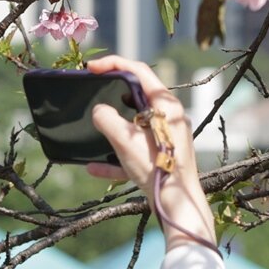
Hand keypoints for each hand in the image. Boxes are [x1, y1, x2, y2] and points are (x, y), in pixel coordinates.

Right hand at [84, 56, 215, 250]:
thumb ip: (107, 120)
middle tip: (93, 92)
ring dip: (115, 126)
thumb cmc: (156, 168)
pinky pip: (138, 149)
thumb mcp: (125, 140)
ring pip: (137, 123)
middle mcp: (171, 117)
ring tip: (96, 128)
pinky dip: (118, 155)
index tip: (91, 67)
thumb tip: (99, 112)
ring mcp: (170, 136)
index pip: (139, 71)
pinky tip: (94, 168)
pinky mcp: (165, 156)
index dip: (113, 63)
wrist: (178, 204)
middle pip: (139, 95)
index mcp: (166, 105)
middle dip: (113, 93)